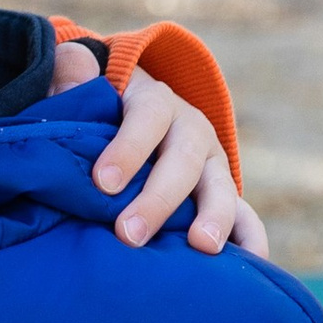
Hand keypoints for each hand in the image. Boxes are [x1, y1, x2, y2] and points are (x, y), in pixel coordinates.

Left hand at [52, 41, 267, 259]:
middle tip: (129, 234)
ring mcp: (211, 164)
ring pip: (219, 186)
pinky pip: (246, 217)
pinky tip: (250, 264)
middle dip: (158, 198)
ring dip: (214, 216)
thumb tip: (71, 59)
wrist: (136, 120)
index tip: (101, 183)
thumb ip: (72, 79)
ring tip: (201, 247)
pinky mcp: (223, 194)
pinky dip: (251, 240)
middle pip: (182, 160)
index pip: (145, 118)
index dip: (126, 149)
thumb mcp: (86, 93)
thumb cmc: (99, 116)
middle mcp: (190, 129)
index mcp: (153, 102)